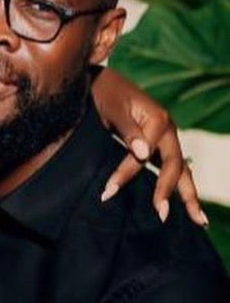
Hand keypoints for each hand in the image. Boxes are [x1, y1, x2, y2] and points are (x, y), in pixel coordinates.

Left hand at [90, 67, 205, 225]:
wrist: (103, 81)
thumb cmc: (106, 93)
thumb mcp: (113, 108)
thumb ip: (128, 130)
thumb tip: (143, 153)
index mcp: (159, 119)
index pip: (144, 154)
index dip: (127, 172)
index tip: (108, 191)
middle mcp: (168, 130)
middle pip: (174, 165)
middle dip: (168, 191)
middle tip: (161, 215)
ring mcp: (167, 139)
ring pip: (181, 170)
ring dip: (189, 196)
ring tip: (200, 221)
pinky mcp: (160, 145)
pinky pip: (172, 169)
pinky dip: (180, 187)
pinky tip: (189, 206)